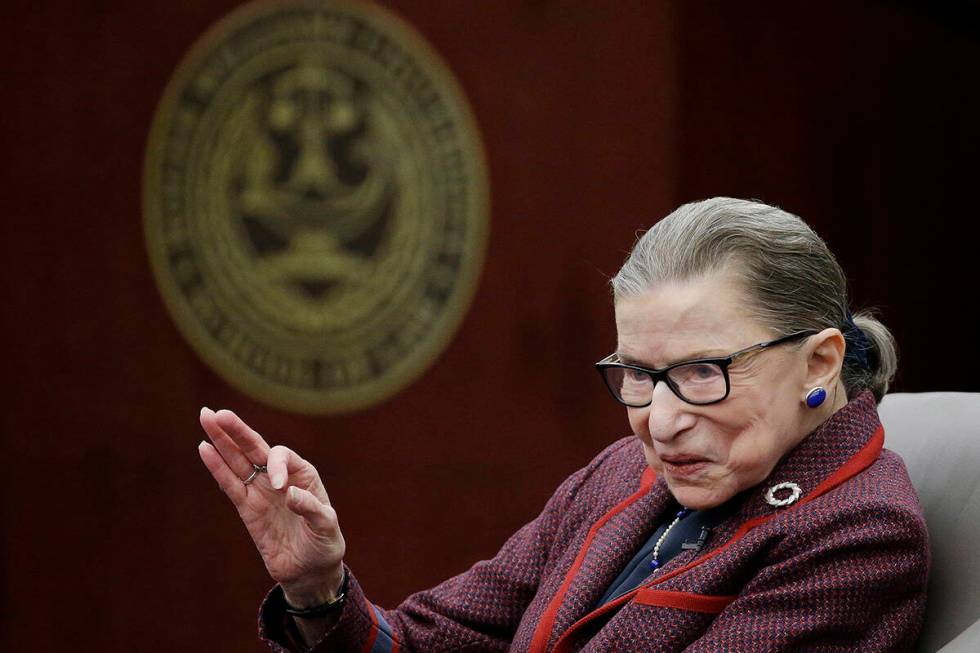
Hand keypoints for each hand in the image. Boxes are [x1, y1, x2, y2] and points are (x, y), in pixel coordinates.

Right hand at [197, 408, 345, 605]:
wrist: (310, 571)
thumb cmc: (324, 544)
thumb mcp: (326, 526)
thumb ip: (311, 509)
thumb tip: (288, 494)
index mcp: (303, 475)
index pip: (281, 455)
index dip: (276, 465)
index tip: (279, 488)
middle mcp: (279, 478)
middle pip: (254, 448)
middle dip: (236, 430)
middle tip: (216, 413)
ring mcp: (261, 492)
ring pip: (237, 461)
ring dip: (221, 441)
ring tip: (205, 418)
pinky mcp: (247, 510)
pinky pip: (229, 485)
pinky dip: (217, 467)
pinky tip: (204, 448)